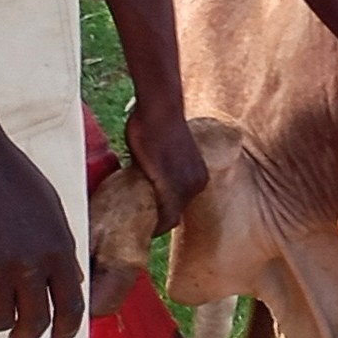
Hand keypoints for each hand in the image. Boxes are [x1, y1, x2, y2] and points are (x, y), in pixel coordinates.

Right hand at [0, 94, 84, 337]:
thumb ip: (63, 249)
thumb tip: (73, 284)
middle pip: (35, 324)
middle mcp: (29, 265)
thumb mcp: (52, 210)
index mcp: (58, 249)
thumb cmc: (12, 177)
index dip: (66, 330)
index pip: (71, 307)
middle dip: (27, 334)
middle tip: (18, 332)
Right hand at [125, 93, 210, 230]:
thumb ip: (162, 169)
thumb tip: (148, 178)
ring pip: (170, 217)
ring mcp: (187, 186)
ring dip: (154, 222)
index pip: (181, 206)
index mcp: (199, 176)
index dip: (164, 215)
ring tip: (138, 226)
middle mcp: (198, 183)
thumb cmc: (158, 125)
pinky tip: (142, 227)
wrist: (160, 111)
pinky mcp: (171, 187)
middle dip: (158, 219)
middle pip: (176, 214)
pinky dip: (154, 223)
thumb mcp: (165, 152)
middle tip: (140, 224)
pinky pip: (164, 214)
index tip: (149, 218)